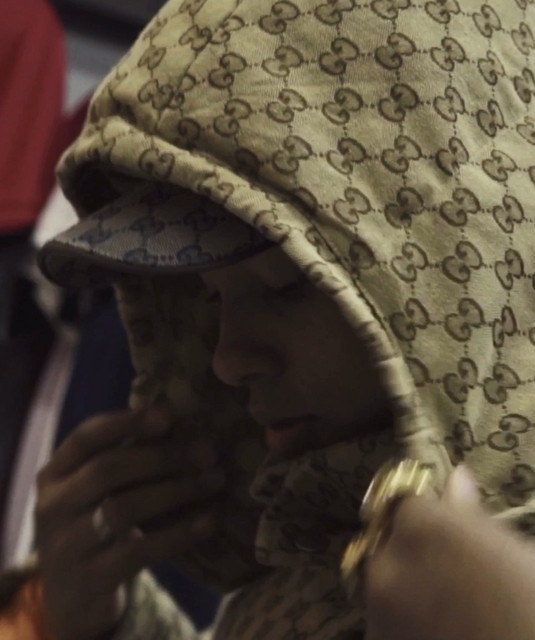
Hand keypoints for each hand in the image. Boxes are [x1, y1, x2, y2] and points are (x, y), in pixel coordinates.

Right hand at [35, 408, 224, 639]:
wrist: (71, 602)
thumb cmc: (95, 528)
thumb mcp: (95, 492)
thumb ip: (124, 458)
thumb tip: (175, 420)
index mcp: (54, 474)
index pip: (87, 436)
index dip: (128, 422)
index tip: (169, 416)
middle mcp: (52, 506)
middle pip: (109, 469)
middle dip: (163, 457)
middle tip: (208, 453)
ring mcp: (66, 546)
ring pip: (124, 508)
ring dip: (177, 490)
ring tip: (214, 480)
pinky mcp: (89, 580)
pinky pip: (139, 550)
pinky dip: (179, 533)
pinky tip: (208, 521)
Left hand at [364, 466, 534, 639]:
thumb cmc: (532, 607)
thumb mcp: (515, 556)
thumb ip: (472, 514)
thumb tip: (457, 477)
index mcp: (424, 526)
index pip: (406, 502)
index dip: (426, 514)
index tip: (443, 527)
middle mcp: (387, 561)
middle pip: (388, 539)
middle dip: (410, 548)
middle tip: (448, 575)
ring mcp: (376, 608)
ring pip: (381, 579)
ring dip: (402, 584)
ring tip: (445, 609)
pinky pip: (382, 618)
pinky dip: (400, 620)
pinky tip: (436, 630)